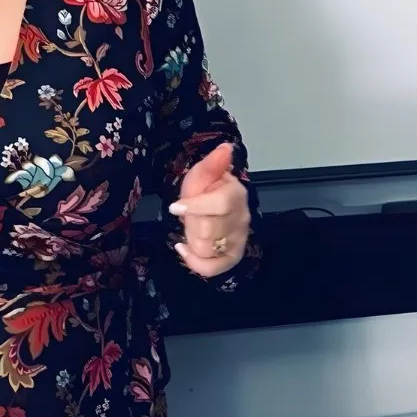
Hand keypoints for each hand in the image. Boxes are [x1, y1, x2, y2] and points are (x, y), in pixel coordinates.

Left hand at [167, 141, 250, 278]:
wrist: (211, 205)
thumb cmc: (206, 189)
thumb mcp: (202, 174)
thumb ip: (212, 163)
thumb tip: (225, 148)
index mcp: (235, 195)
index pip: (221, 205)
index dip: (195, 207)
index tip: (175, 207)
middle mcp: (241, 218)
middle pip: (209, 231)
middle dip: (190, 223)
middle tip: (188, 215)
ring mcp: (238, 239)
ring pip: (207, 249)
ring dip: (191, 239)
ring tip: (191, 228)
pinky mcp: (232, 255)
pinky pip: (213, 268)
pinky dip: (195, 262)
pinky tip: (185, 249)